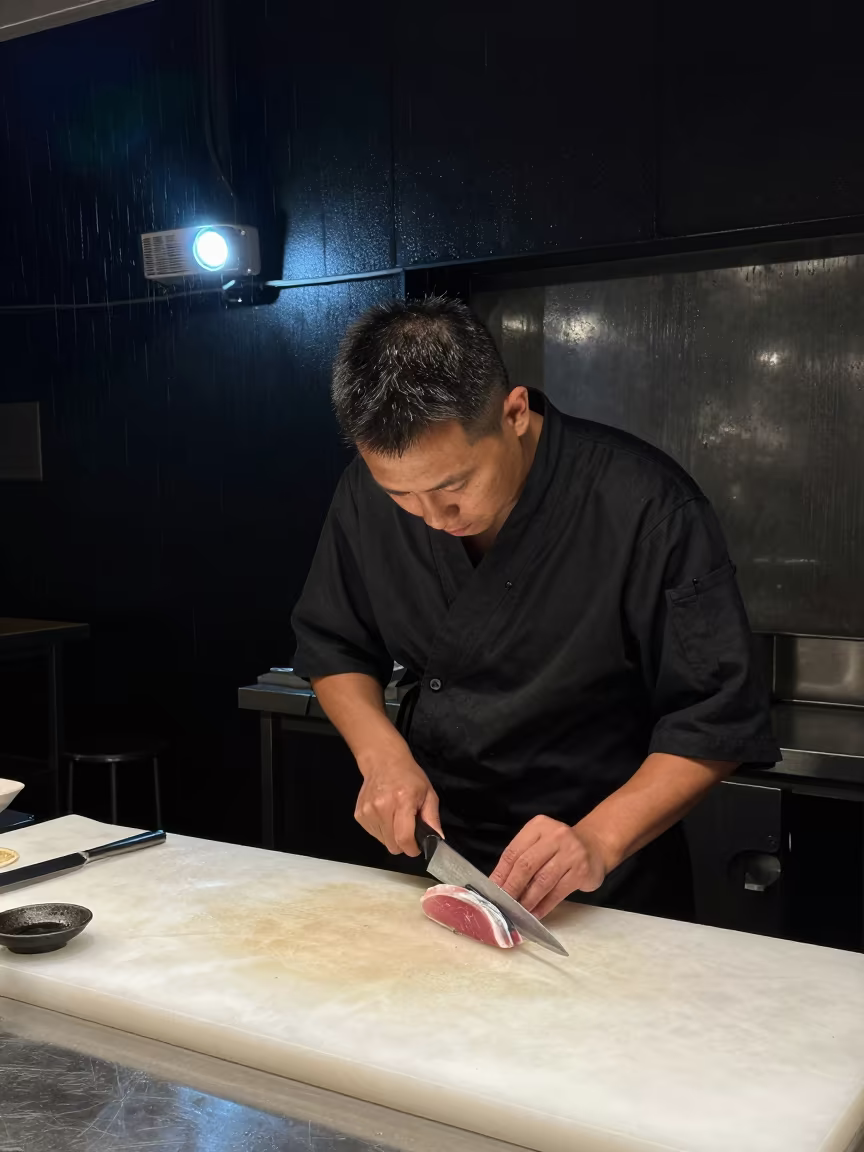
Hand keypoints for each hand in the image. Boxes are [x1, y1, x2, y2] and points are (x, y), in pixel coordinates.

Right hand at [355, 748, 442, 855]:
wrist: (383, 761)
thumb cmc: (409, 776)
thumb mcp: (428, 793)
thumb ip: (433, 818)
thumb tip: (438, 839)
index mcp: (402, 801)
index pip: (404, 838)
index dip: (412, 849)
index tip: (417, 848)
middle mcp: (382, 807)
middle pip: (392, 845)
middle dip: (403, 844)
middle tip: (408, 830)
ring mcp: (368, 812)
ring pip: (383, 841)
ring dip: (391, 836)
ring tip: (395, 818)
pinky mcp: (359, 815)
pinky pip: (374, 834)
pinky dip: (382, 830)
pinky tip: (385, 816)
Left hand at [489, 815, 610, 918]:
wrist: (594, 846)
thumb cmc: (559, 848)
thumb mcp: (539, 843)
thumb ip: (521, 858)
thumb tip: (499, 884)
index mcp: (538, 826)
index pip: (514, 851)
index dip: (501, 873)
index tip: (492, 891)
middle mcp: (555, 836)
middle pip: (526, 865)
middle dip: (512, 887)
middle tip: (503, 904)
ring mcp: (571, 853)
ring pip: (542, 881)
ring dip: (528, 900)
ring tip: (518, 912)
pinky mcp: (581, 871)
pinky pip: (558, 892)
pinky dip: (544, 905)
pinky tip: (536, 913)